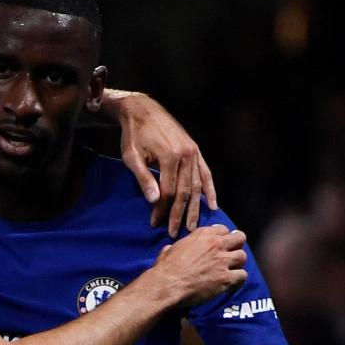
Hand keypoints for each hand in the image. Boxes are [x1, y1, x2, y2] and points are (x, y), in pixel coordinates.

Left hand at [109, 92, 216, 236]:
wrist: (143, 110)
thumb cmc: (133, 135)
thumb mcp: (132, 157)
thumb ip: (144, 179)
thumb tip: (156, 201)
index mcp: (169, 157)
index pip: (168, 192)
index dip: (162, 210)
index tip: (155, 223)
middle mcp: (186, 155)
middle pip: (185, 192)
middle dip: (179, 214)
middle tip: (175, 233)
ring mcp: (194, 152)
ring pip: (197, 186)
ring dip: (195, 208)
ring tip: (192, 226)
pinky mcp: (196, 150)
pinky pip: (206, 173)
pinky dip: (210, 190)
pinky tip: (212, 205)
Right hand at [152, 224, 247, 306]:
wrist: (168, 284)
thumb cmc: (166, 267)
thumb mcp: (171, 248)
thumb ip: (181, 246)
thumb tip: (173, 248)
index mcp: (203, 235)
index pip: (223, 229)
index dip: (222, 236)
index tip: (220, 243)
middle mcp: (216, 245)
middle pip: (240, 238)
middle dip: (237, 245)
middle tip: (231, 253)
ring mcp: (223, 261)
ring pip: (242, 256)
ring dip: (237, 263)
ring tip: (230, 269)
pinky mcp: (226, 278)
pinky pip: (242, 275)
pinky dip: (238, 279)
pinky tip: (231, 282)